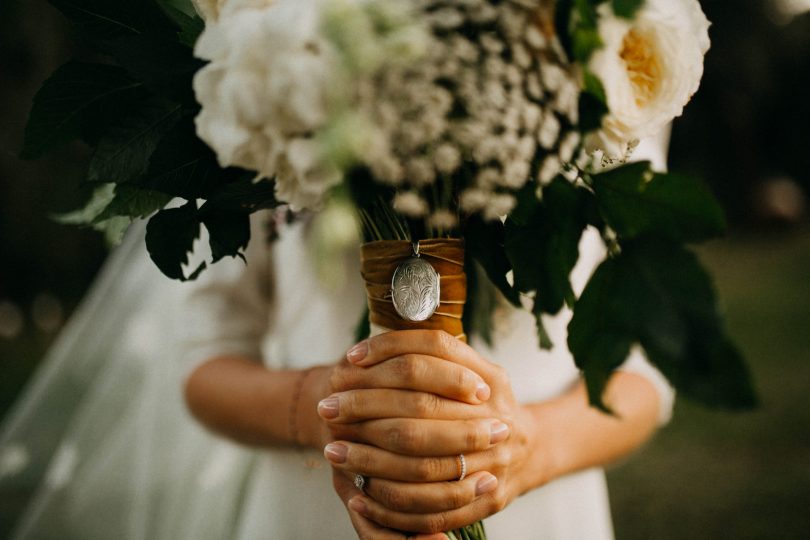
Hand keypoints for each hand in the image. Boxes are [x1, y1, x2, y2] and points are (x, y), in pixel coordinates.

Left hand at [303, 339, 503, 538]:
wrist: (530, 450)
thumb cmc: (484, 404)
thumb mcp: (472, 368)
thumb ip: (434, 357)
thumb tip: (365, 352)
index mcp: (491, 378)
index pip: (435, 351)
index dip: (389, 349)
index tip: (350, 358)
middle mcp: (496, 417)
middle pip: (421, 407)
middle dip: (366, 407)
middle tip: (327, 409)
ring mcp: (495, 462)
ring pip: (422, 462)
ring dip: (370, 459)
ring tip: (333, 451)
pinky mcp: (486, 500)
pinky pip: (432, 508)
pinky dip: (392, 502)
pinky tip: (359, 492)